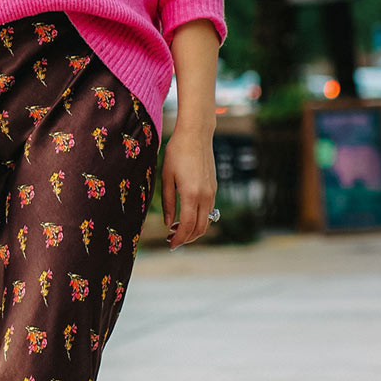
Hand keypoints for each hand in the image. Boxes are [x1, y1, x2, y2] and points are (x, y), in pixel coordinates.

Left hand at [161, 124, 216, 246]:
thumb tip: (167, 222)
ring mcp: (212, 192)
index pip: (186, 226)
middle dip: (186, 238)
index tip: (170, 245)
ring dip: (193, 230)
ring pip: (206, 221)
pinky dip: (199, 219)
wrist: (196, 135)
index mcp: (191, 194)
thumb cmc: (177, 152)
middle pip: (199, 228)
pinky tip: (186, 216)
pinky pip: (208, 211)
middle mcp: (205, 196)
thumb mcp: (167, 177)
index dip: (179, 239)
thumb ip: (167, 202)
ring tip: (177, 230)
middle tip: (172, 240)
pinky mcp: (214, 188)